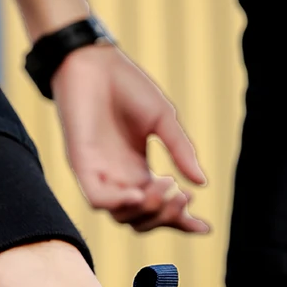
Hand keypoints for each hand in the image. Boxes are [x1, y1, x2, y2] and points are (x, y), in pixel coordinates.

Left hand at [51, 44, 209, 233]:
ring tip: (167, 184)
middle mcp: (119, 179)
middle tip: (183, 195)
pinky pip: (98, 200)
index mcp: (138, 171)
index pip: (160, 207)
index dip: (181, 222)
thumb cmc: (126, 86)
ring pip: (122, 217)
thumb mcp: (163, 120)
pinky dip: (120, 203)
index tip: (205, 227)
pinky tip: (139, 193)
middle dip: (167, 216)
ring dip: (149, 209)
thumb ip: (180, 151)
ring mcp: (100, 174)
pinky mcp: (82, 165)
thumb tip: (202, 182)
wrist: (93, 60)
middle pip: (142, 220)